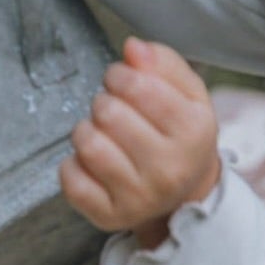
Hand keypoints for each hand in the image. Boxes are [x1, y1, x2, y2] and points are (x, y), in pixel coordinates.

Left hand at [60, 37, 220, 247]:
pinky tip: (91, 161)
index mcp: (194, 132)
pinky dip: (72, 163)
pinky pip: (70, 178)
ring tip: (102, 133)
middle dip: (104, 101)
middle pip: (109, 113)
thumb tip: (132, 47)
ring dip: (86, 129)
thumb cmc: (181, 134)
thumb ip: (163, 62)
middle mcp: (170, 169)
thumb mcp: (188, 93)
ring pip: (88, 144)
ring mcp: (139, 198)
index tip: (121, 80)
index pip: (139, 86)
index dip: (120, 74)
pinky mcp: (109, 216)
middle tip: (113, 110)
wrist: (185, 195)